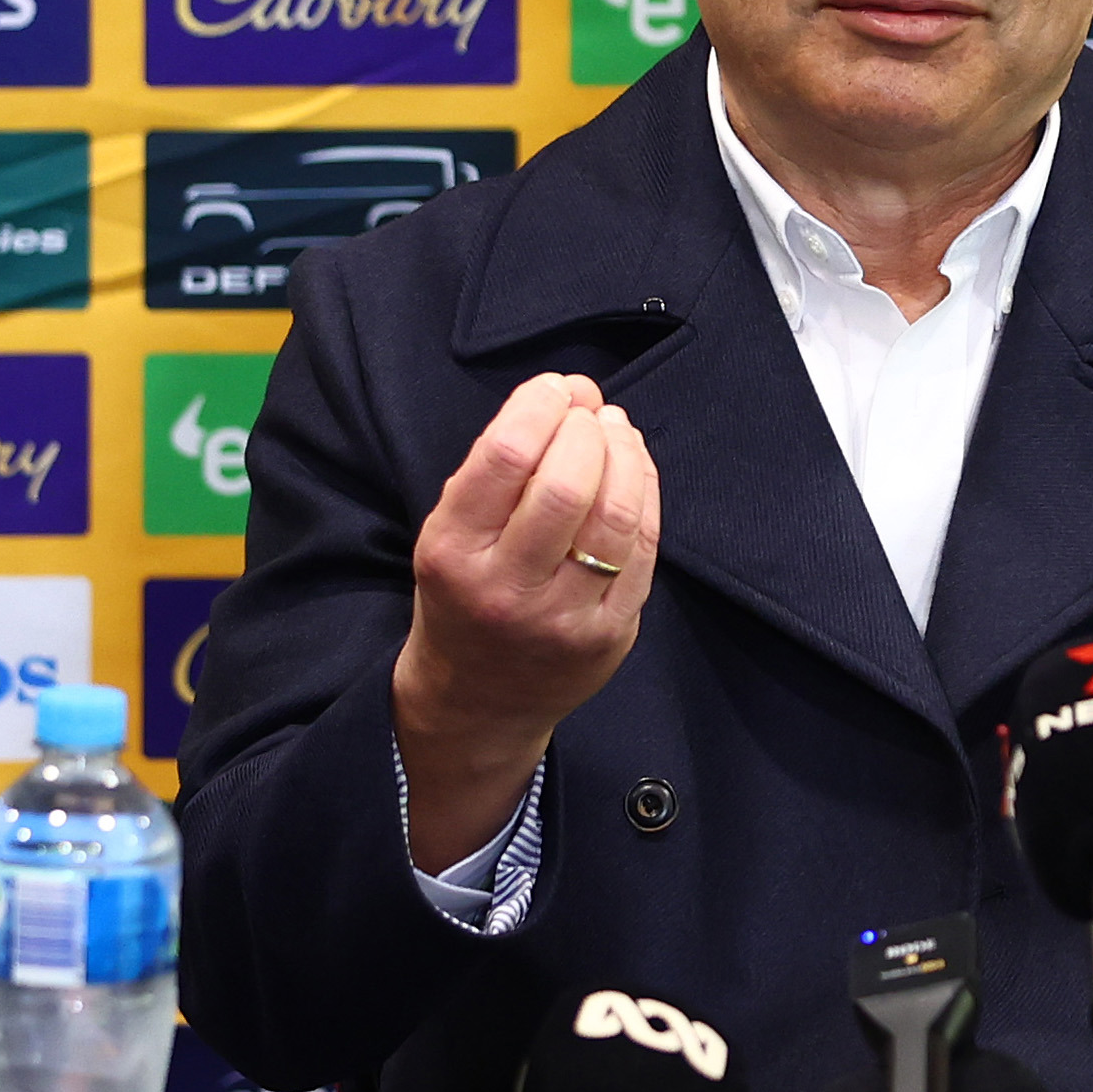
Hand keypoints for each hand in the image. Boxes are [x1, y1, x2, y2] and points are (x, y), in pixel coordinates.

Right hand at [391, 372, 658, 872]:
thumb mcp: (447, 535)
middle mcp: (506, 589)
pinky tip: (635, 470)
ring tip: (616, 432)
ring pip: (616, 516)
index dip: (541, 405)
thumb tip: (570, 397)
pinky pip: (644, 550)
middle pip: (568, 484)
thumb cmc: (464, 597)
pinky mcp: (609, 635)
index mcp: (453, 552)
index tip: (556, 389)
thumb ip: (495, 471)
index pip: (505, 457)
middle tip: (589, 412)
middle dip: (588, 430)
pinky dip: (645, 494)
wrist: (477, 702)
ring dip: (626, 455)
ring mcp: (563, 618)